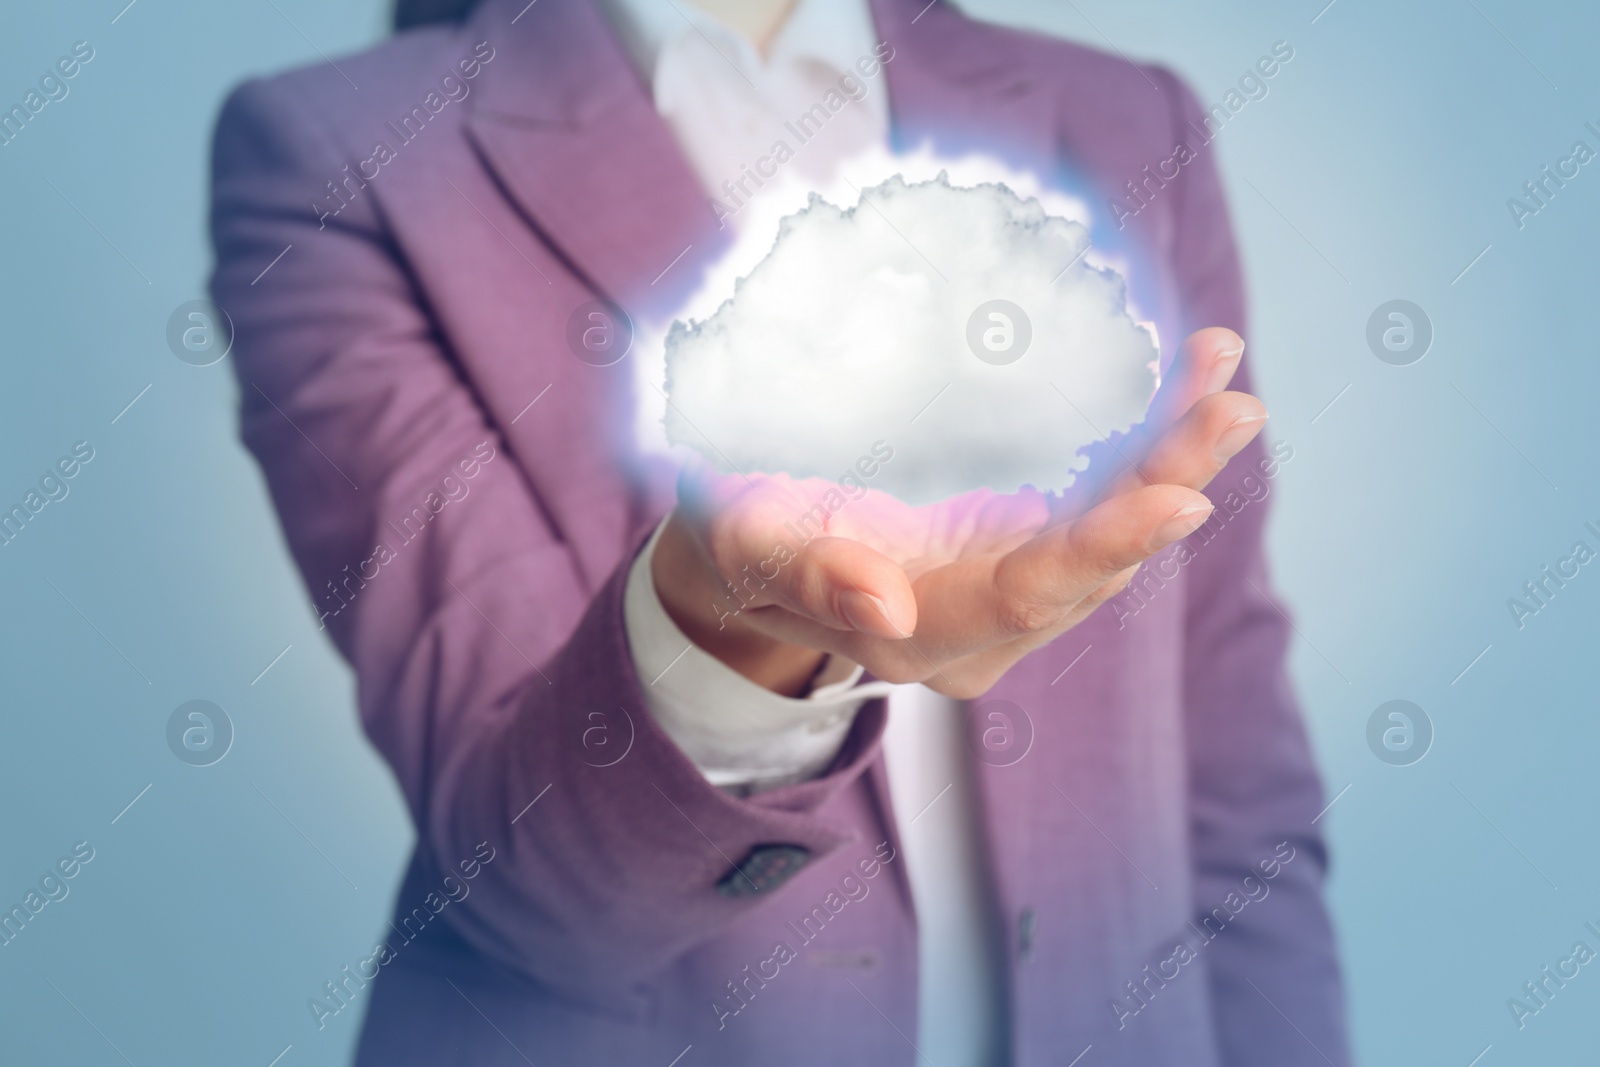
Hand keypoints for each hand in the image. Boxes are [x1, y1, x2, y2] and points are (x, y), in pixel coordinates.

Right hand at [652, 327, 1266, 698]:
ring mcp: (1010, 584)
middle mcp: (985, 625)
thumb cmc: (739, 536)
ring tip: (1222, 374)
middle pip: (1093, 565)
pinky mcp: (1021, 541)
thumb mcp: (747, 546)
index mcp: (921, 638)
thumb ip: (810, 575)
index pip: (1027, 599)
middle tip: (1233, 408)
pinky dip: (1146, 443)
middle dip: (1167, 486)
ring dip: (1173, 457)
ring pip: (1110, 531)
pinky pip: (1098, 499)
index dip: (1104, 550)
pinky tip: (1187, 379)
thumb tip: (888, 605)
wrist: (753, 545)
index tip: (1178, 498)